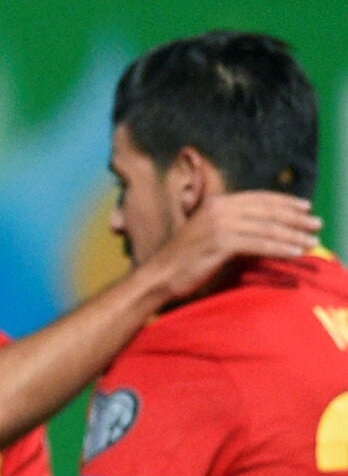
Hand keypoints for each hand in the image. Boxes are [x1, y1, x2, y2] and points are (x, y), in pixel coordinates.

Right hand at [139, 191, 320, 300]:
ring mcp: (218, 224)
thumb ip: (232, 227)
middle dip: (295, 218)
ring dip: (293, 235)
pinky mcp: (220, 243)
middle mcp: (218, 209)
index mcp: (215, 203)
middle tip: (318, 224)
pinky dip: (280, 248)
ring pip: (266, 227)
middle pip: (266, 211)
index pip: (258, 198)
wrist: (158, 277)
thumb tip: (264, 228)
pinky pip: (259, 244)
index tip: (306, 207)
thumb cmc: (184, 261)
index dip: (285, 202)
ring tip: (312, 241)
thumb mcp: (208, 235)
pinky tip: (296, 252)